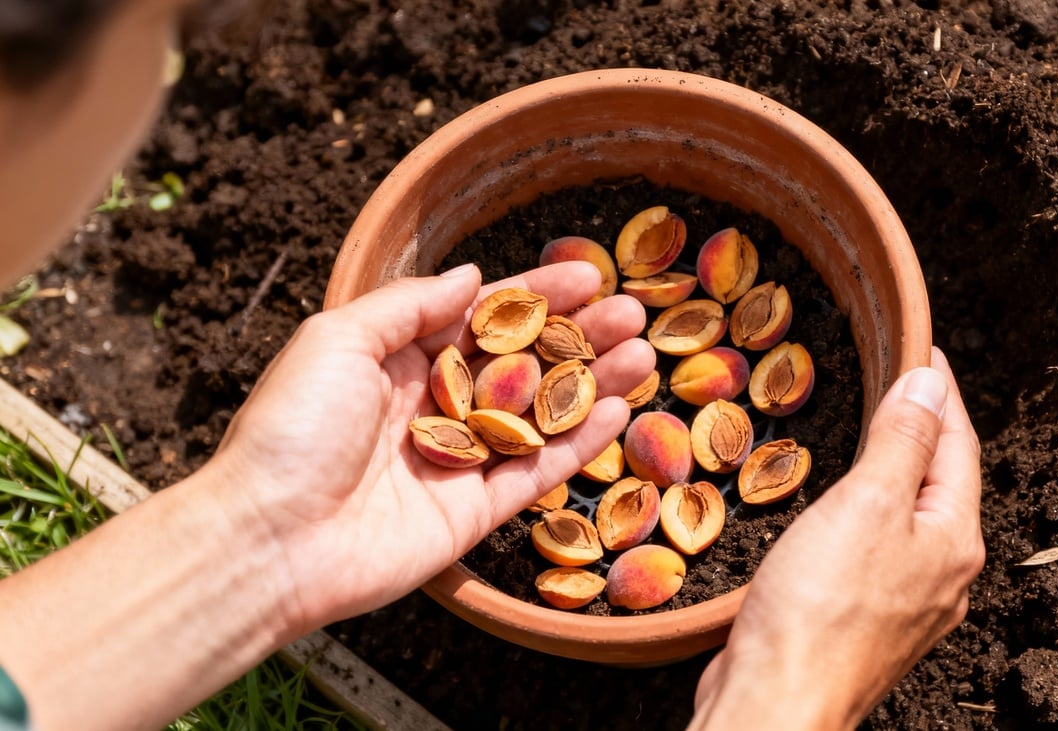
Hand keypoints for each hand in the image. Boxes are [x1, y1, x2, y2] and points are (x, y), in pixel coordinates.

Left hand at [209, 262, 654, 633]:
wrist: (269, 540)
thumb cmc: (291, 431)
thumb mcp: (336, 340)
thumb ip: (408, 305)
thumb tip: (471, 276)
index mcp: (398, 360)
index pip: (482, 318)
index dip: (537, 296)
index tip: (587, 274)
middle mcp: (433, 406)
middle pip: (522, 363)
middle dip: (578, 336)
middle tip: (631, 314)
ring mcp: (457, 460)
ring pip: (539, 415)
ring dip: (591, 384)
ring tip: (642, 355)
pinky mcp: (473, 512)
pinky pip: (536, 471)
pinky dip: (579, 444)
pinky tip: (619, 410)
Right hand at [691, 348, 983, 728]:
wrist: (775, 705)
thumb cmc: (819, 609)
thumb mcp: (867, 502)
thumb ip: (903, 440)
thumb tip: (931, 383)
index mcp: (953, 539)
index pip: (958, 443)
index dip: (940, 390)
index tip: (921, 346)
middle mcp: (940, 573)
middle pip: (940, 479)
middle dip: (922, 426)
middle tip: (895, 378)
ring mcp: (904, 601)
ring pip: (907, 515)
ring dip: (892, 468)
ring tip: (869, 428)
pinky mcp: (862, 620)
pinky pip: (875, 546)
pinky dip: (864, 509)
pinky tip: (840, 507)